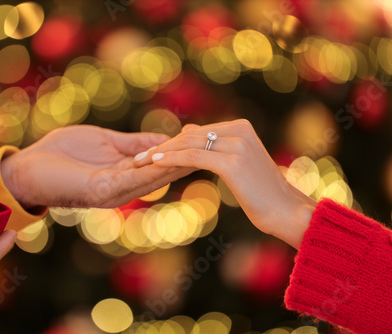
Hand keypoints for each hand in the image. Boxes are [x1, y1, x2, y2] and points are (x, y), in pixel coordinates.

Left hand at [1, 125, 192, 208]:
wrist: (28, 167)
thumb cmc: (62, 152)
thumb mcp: (105, 141)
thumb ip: (135, 143)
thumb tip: (165, 139)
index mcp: (125, 173)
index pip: (160, 162)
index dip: (181, 150)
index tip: (203, 137)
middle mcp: (123, 186)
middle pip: (162, 172)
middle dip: (185, 158)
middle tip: (212, 146)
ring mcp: (113, 191)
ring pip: (152, 178)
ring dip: (175, 165)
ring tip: (199, 152)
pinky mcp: (101, 190)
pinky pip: (132, 179)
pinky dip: (153, 170)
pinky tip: (170, 159)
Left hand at [134, 119, 316, 248]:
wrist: (286, 211)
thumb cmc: (262, 193)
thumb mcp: (239, 162)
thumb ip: (216, 145)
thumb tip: (189, 131)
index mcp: (241, 127)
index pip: (197, 131)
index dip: (171, 142)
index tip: (151, 152)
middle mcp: (239, 130)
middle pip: (189, 135)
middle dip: (161, 146)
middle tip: (138, 157)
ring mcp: (236, 144)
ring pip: (188, 144)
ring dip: (160, 153)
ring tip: (138, 161)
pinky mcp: (231, 161)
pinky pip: (192, 156)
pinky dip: (170, 159)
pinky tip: (154, 164)